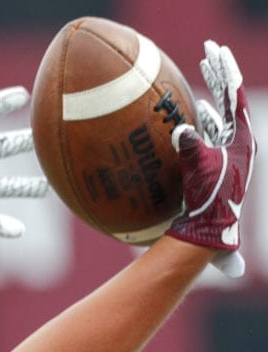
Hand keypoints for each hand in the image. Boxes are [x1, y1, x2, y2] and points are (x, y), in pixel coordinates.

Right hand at [166, 41, 256, 278]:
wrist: (209, 228)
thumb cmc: (208, 201)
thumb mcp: (199, 169)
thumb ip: (191, 146)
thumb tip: (182, 128)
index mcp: (241, 141)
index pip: (234, 97)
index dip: (225, 71)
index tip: (215, 51)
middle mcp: (238, 143)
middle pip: (229, 99)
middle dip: (220, 74)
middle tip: (209, 53)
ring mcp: (227, 152)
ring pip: (220, 112)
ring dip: (212, 90)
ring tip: (205, 72)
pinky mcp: (214, 161)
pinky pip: (211, 129)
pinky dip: (203, 115)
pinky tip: (196, 108)